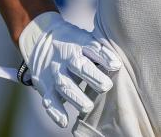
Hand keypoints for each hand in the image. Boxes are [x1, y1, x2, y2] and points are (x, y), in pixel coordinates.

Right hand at [18, 11, 121, 128]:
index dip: (104, 56)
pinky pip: (49, 100)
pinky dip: (55, 112)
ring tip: (88, 107)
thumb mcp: (85, 39)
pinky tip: (64, 122)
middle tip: (106, 86)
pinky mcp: (46, 86)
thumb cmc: (74, 43)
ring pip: (64, 85)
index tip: (116, 65)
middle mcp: (66, 58)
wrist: (41, 40)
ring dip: (76, 97)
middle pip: (78, 66)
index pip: (92, 48)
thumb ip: (101, 49)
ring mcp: (55, 73)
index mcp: (79, 44)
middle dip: (92, 76)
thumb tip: (119, 61)